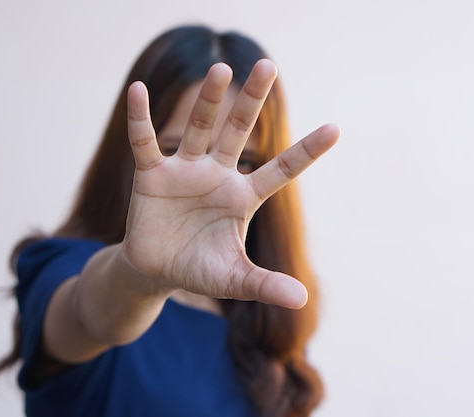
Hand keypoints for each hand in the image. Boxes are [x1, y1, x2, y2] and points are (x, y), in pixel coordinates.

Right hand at [123, 59, 339, 308]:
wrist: (157, 271)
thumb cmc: (200, 270)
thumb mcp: (234, 279)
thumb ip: (264, 284)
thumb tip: (302, 300)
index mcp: (243, 197)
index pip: (281, 170)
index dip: (307, 151)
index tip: (337, 128)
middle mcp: (217, 175)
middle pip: (238, 132)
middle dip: (251, 102)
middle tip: (268, 66)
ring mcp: (185, 170)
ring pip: (199, 129)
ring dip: (208, 101)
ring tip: (221, 69)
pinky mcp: (152, 174)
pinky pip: (145, 142)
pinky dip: (140, 119)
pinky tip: (136, 90)